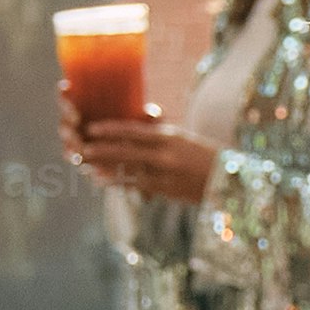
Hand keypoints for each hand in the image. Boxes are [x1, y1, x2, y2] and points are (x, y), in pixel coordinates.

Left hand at [65, 112, 220, 206]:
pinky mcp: (165, 189)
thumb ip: (159, 133)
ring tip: (84, 164)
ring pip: (127, 169)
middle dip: (101, 149)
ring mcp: (164, 173)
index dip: (111, 130)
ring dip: (104, 167)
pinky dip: (116, 183)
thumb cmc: (202, 156)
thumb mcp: (182, 138)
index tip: (92, 127)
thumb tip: (141, 120)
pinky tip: (100, 181)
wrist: (228, 178)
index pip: (134, 131)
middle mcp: (165, 153)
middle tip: (80, 146)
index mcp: (169, 136)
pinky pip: (135, 185)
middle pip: (126, 150)